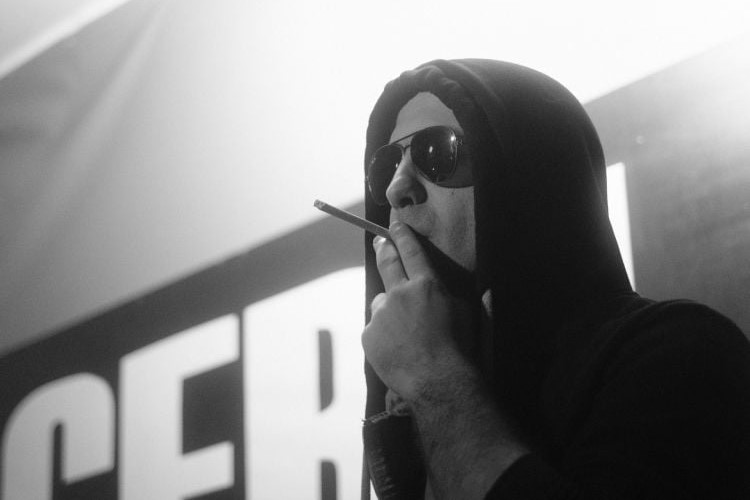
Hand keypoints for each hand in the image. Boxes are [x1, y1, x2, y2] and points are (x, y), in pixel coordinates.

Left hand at [362, 221, 471, 401]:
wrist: (437, 381)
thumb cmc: (458, 348)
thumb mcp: (464, 312)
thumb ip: (450, 294)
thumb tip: (457, 287)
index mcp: (426, 285)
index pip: (411, 251)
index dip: (402, 235)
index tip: (394, 225)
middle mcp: (400, 294)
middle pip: (387, 263)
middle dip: (384, 249)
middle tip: (381, 242)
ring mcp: (381, 314)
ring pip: (381, 304)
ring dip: (390, 310)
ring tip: (405, 333)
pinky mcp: (369, 335)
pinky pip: (375, 329)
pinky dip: (383, 334)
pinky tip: (398, 348)